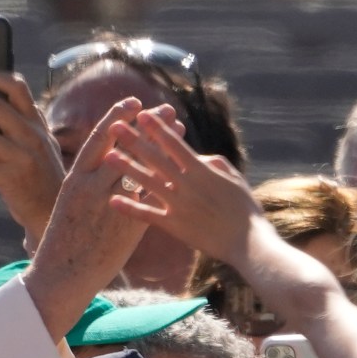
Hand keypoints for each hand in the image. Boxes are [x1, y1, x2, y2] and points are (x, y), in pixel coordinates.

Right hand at [24, 99, 164, 341]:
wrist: (61, 277)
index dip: (118, 117)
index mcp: (75, 179)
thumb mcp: (71, 205)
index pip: (99, 139)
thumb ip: (87, 184)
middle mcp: (92, 187)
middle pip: (126, 148)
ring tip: (180, 134)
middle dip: (149, 127)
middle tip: (167, 111)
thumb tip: (103, 164)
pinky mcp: (127, 227)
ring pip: (142, 170)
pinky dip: (166, 185)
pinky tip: (181, 172)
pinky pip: (151, 200)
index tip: (135, 103)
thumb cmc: (63, 242)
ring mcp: (110, 207)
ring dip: (164, 150)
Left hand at [104, 108, 263, 267]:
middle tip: (116, 126)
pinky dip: (130, 208)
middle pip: (155, 158)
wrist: (248, 243)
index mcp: (202, 170)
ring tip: (109, 156)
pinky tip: (113, 201)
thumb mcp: (234, 179)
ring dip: (127, 168)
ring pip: (148, 182)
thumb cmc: (245, 210)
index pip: (175, 144)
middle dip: (134, 140)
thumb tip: (197, 155)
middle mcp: (187, 184)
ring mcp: (179, 205)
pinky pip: (148, 215)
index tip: (143, 114)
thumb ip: (214, 163)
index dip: (158, 128)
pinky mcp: (175, 226)